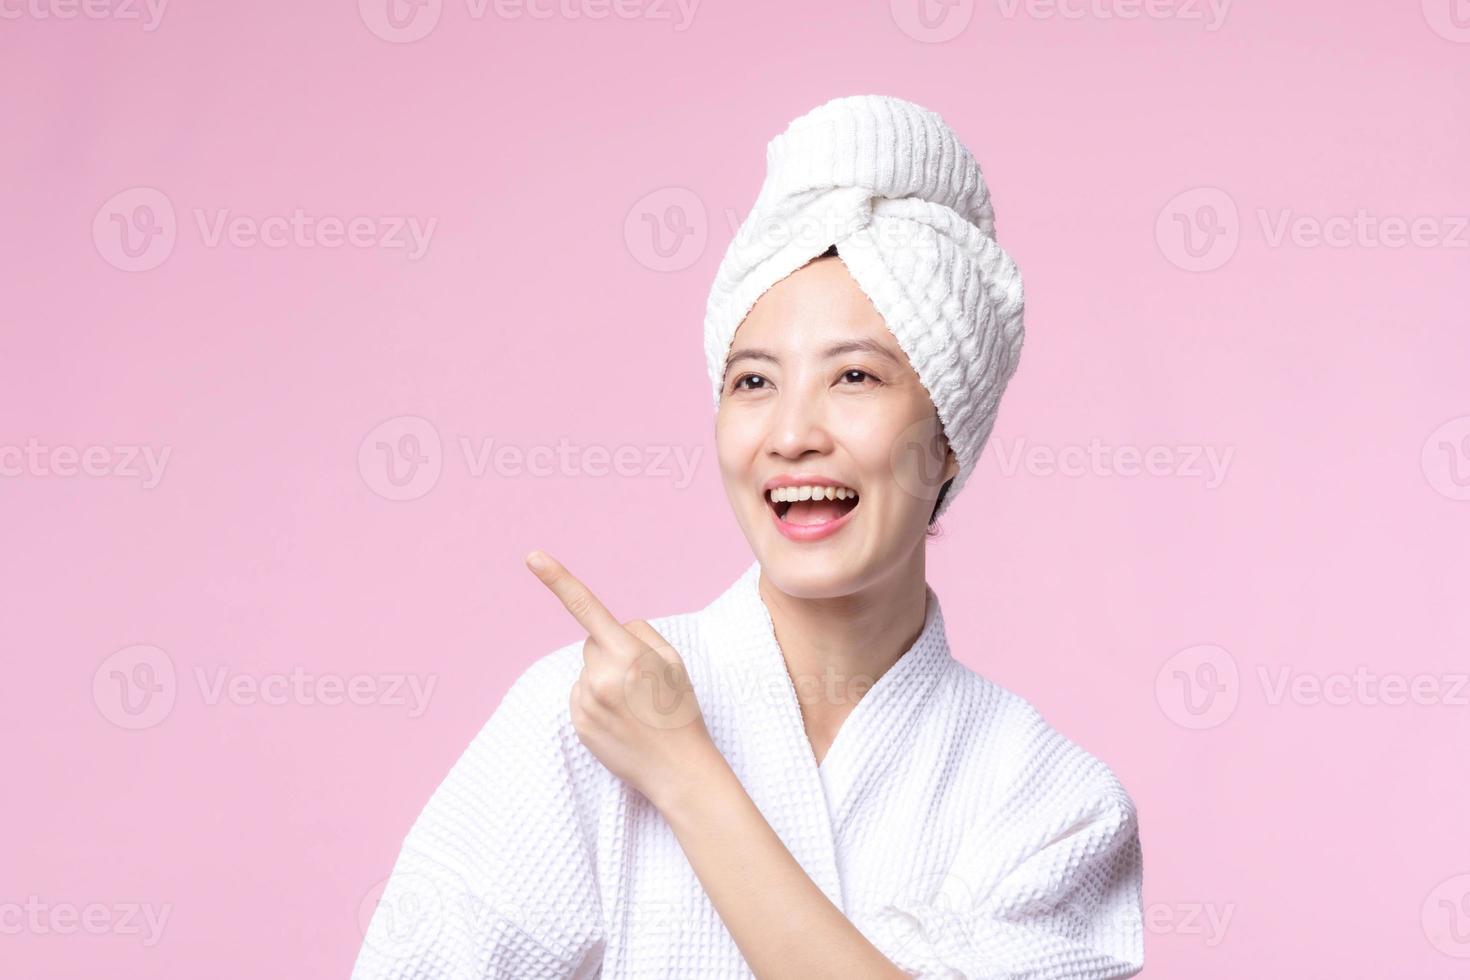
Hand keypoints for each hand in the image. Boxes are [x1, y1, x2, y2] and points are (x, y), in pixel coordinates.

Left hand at [524, 549, 714, 806]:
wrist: (678, 770)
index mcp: (628, 655)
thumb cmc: (680, 711)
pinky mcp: (578, 724)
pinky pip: (581, 696)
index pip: (587, 608)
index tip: (532, 557)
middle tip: (641, 683)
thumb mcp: (674, 663)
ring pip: (587, 671)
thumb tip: (613, 630)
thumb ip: (641, 635)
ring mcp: (586, 703)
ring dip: (604, 680)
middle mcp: (600, 677)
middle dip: (611, 652)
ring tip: (634, 707)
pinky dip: (597, 702)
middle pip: (592, 643)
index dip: (558, 580)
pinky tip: (621, 721)